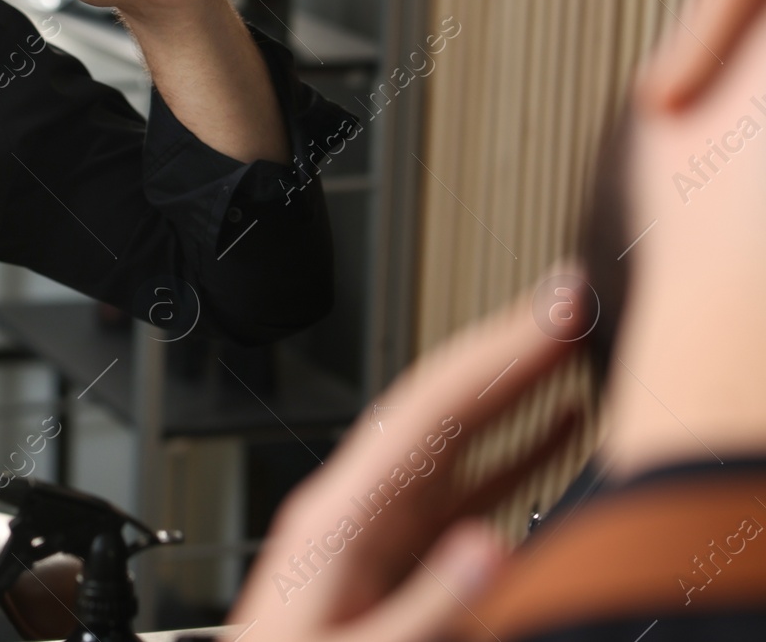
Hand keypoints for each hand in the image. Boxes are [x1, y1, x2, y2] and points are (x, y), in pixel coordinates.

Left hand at [223, 280, 585, 641]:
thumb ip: (422, 608)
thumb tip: (487, 546)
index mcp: (338, 515)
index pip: (428, 411)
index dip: (496, 355)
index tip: (551, 314)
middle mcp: (359, 505)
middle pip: (444, 407)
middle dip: (509, 353)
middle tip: (572, 306)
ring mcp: (380, 525)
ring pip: (459, 438)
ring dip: (518, 391)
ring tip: (576, 350)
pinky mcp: (398, 553)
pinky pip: (466, 484)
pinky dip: (516, 449)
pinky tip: (553, 430)